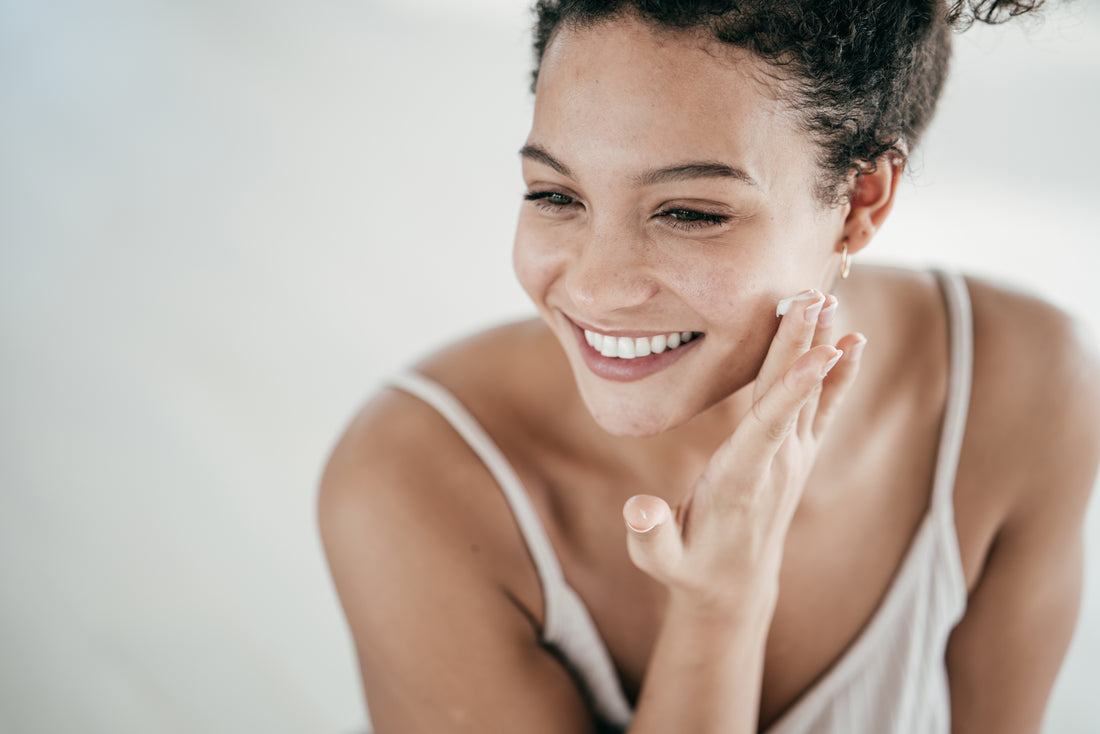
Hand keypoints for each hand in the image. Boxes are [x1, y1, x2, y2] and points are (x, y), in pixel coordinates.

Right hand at [622, 290, 866, 612]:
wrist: (734, 587)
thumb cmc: (688, 566)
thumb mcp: (659, 560)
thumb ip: (649, 535)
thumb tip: (639, 508)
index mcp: (741, 480)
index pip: (769, 427)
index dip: (793, 388)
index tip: (817, 351)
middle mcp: (777, 464)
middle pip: (791, 394)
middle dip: (801, 344)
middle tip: (813, 295)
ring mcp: (794, 458)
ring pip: (810, 391)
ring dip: (818, 344)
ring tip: (828, 298)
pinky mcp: (798, 454)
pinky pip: (823, 407)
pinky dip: (839, 374)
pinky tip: (853, 343)